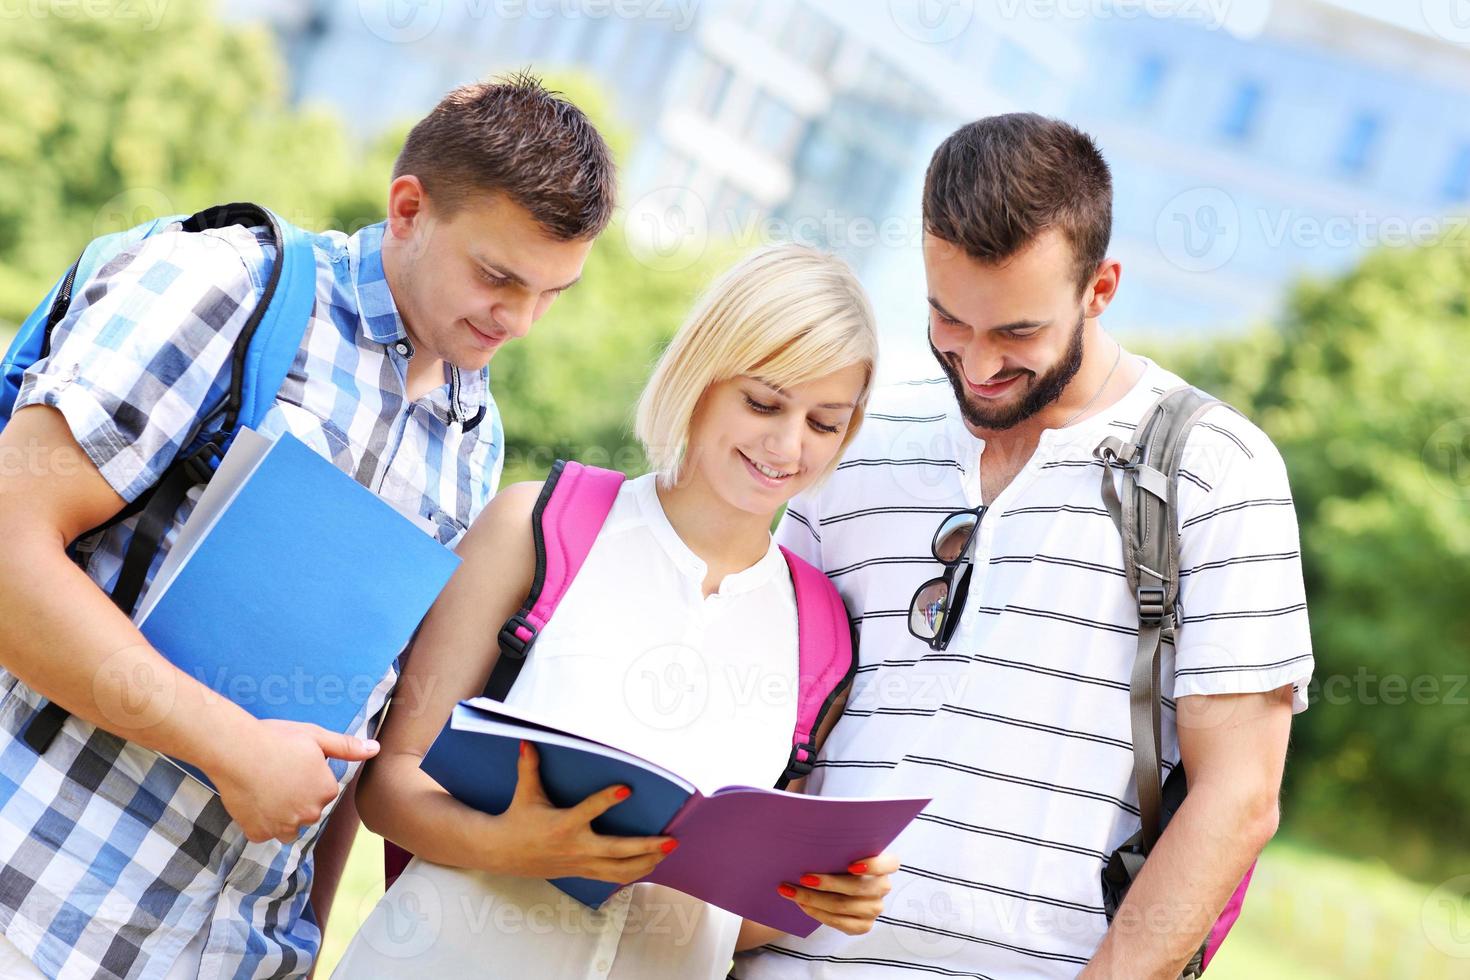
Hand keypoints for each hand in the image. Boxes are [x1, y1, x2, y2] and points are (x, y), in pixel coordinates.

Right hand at [211, 718, 378, 843]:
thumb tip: (376, 749)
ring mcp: (283, 827)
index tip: (292, 763)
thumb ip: (347, 747)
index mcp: (326, 792)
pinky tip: (253, 800)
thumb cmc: (277, 739)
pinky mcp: (258, 834)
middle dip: (297, 797)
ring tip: (266, 789)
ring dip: (282, 814)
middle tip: (277, 774)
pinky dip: (260, 822)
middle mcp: (309, 815)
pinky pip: (264, 832)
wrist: (236, 750)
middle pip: (308, 810)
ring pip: (289, 826)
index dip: (308, 776)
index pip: (323, 790)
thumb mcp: (316, 737)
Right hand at [488, 741, 675, 883]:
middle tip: (670, 839)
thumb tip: (526, 741)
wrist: (503, 854)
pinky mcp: (582, 872)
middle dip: (646, 846)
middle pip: (616, 851)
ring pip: (620, 870)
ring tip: (668, 851)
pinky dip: (634, 873)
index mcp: (562, 825)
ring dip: (647, 862)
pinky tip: (651, 865)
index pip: (588, 811)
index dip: (606, 800)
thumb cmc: (518, 820)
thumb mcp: (524, 793)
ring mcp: (581, 863)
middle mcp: (576, 847)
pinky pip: (613, 878)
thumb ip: (529, 767)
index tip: (627, 789)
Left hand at [777, 852, 899, 934]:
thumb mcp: (843, 849)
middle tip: (803, 877)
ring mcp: (875, 909)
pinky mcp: (863, 925)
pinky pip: (838, 922)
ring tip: (791, 891)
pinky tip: (801, 904)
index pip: (890, 864)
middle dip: (827, 883)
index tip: (850, 865)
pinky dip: (816, 912)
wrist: (835, 886)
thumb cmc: (838, 860)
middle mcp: (883, 887)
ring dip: (813, 899)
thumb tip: (813, 833)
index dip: (873, 865)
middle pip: (857, 888)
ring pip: (842, 905)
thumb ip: (838, 845)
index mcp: (885, 865)